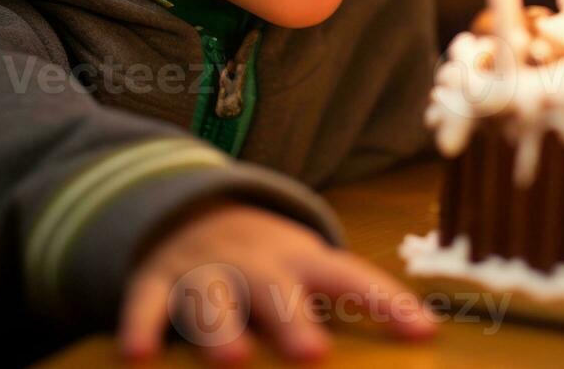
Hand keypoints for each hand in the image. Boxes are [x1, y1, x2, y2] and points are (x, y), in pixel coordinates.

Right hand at [120, 201, 436, 362]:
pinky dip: (142, 325)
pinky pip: (147, 302)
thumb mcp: (307, 270)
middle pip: (276, 287)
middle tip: (313, 354)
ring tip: (236, 358)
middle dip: (293, 319)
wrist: (192, 209)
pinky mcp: (157, 279)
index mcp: (301, 259)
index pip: (351, 276)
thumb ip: (352, 300)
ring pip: (212, 296)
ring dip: (222, 327)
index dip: (385, 301)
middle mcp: (254, 261)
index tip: (421, 331)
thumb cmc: (267, 263)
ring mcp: (204, 267)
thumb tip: (424, 334)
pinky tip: (139, 355)